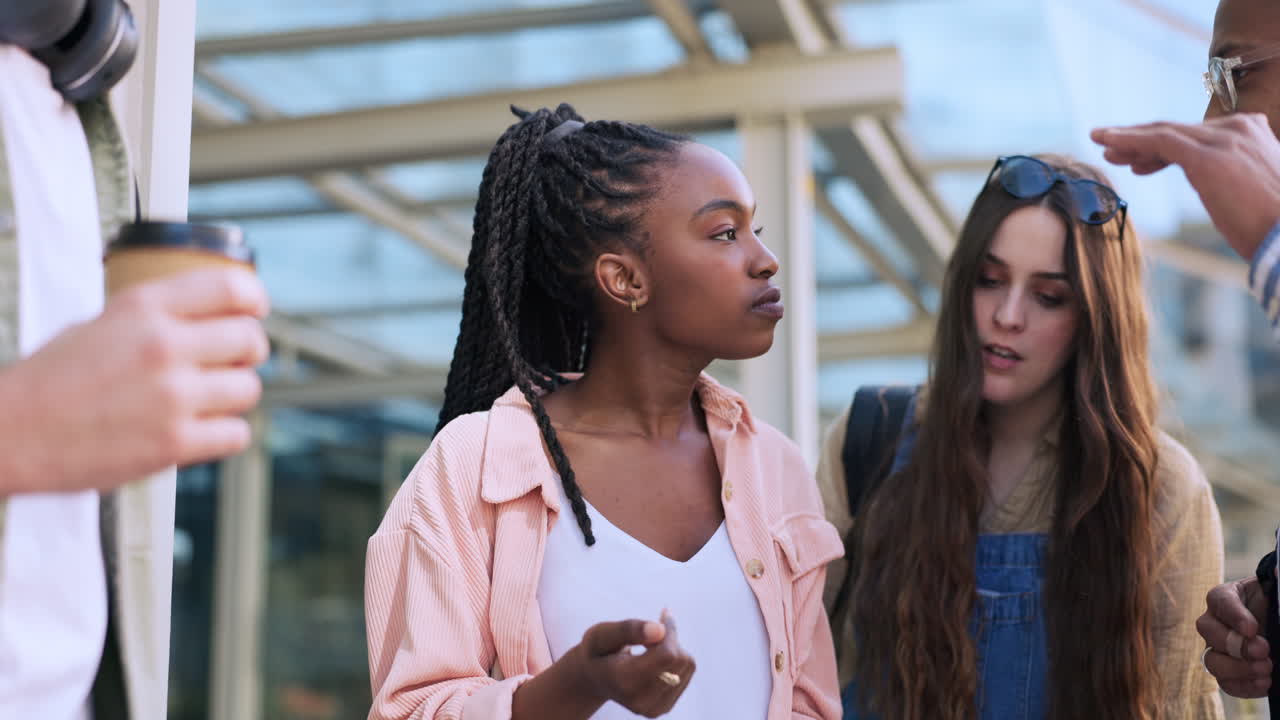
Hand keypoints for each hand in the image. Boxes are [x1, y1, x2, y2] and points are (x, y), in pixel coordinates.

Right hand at [1, 267, 269, 494]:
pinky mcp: (174, 442)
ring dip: (233, 397)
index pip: (231, 287)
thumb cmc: (51, 382)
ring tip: (204, 402)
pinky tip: (199, 431)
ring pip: (249, 388)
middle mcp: (163, 346)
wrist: (9, 433)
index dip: (253, 300)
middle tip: (231, 364)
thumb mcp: (101, 323)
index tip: (255, 312)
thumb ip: (158, 317)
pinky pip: (237, 434)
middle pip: (250, 339)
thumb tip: (214, 317)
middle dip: (247, 353)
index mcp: (144, 308)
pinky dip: (224, 435)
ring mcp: (171, 395)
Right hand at [575, 610, 695, 716]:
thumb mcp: (602, 634)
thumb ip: (628, 630)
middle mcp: (641, 701)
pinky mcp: (665, 707)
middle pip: (679, 659)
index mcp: (624, 682)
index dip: (669, 631)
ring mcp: (654, 708)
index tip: (661, 615)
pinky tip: (655, 659)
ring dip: (673, 648)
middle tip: (649, 633)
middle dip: (669, 638)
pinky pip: (687, 672)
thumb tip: (659, 630)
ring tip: (649, 648)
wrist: (594, 679)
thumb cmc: (598, 651)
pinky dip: (676, 659)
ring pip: (687, 664)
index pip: (666, 655)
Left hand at [1091, 113, 1279, 259]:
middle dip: (1142, 140)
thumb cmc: (1276, 228)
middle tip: (1111, 147)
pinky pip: (1159, 141)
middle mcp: (1239, 129)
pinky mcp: (1207, 157)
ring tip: (1103, 144)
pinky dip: (1130, 139)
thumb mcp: (1256, 194)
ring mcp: (1223, 141)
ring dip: (1129, 138)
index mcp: (1253, 135)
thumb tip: (1228, 193)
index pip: (1198, 135)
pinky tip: (1108, 142)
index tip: (1139, 162)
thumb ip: (1238, 182)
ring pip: (1165, 133)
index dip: (1164, 146)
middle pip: (1179, 131)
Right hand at [1196, 576, 1271, 697]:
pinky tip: (1265, 683)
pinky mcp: (1228, 672)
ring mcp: (1218, 648)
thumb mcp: (1278, 592)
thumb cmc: (1277, 606)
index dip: (1233, 615)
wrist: (1279, 626)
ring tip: (1266, 669)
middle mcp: (1215, 622)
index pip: (1219, 600)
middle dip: (1234, 643)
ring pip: (1211, 660)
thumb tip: (1278, 569)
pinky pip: (1225, 684)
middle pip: (1207, 630)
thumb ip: (1278, 583)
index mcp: (1227, 596)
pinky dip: (1244, 686)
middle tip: (1263, 650)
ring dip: (1237, 668)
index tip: (1253, 628)